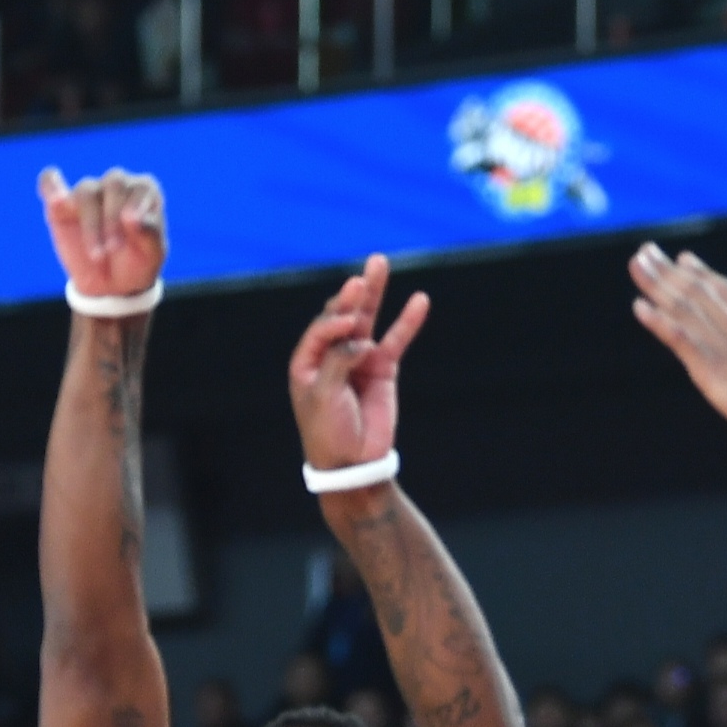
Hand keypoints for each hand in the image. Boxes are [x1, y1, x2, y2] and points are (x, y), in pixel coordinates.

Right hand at [40, 166, 167, 301]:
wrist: (112, 286)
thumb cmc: (137, 263)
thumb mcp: (153, 255)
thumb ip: (150, 233)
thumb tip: (132, 218)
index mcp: (144, 190)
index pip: (140, 187)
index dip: (135, 209)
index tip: (132, 234)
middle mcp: (116, 184)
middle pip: (113, 183)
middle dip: (112, 217)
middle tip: (113, 249)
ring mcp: (88, 192)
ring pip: (86, 192)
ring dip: (91, 224)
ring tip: (97, 255)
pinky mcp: (60, 204)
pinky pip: (50, 182)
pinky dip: (50, 186)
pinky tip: (55, 200)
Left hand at [288, 255, 428, 472]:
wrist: (352, 464)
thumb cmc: (327, 431)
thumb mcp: (323, 395)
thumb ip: (339, 361)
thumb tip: (362, 340)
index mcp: (307, 362)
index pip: (322, 329)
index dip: (335, 321)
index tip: (349, 326)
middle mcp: (331, 356)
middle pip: (343, 315)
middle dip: (352, 295)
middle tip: (363, 276)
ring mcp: (358, 360)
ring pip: (368, 319)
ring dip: (374, 292)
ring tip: (380, 261)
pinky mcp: (382, 370)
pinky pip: (396, 340)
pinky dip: (407, 321)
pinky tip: (420, 301)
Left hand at [629, 245, 726, 454]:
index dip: (703, 274)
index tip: (683, 259)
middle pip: (698, 292)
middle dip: (668, 271)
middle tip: (645, 251)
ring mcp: (724, 346)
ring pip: (684, 307)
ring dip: (656, 285)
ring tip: (636, 265)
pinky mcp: (711, 367)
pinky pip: (678, 338)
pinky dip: (658, 321)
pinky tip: (639, 307)